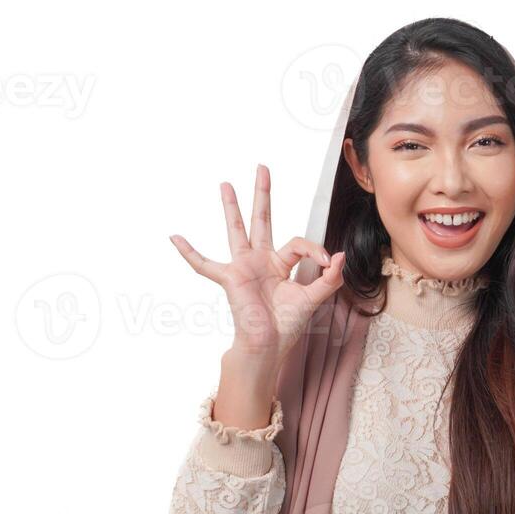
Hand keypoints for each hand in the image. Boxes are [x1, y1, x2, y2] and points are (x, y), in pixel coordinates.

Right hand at [169, 164, 345, 366]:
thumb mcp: (314, 298)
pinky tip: (175, 238)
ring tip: (226, 184)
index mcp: (281, 264)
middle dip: (262, 194)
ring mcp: (243, 267)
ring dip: (231, 206)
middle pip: (262, 219)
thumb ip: (330, 278)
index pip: (298, 243)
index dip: (314, 248)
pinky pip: (204, 265)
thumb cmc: (288, 325)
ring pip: (236, 230)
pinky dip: (189, 253)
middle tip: (262, 168)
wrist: (269, 345)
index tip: (326, 261)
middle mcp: (261, 260)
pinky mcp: (230, 278)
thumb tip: (339, 255)